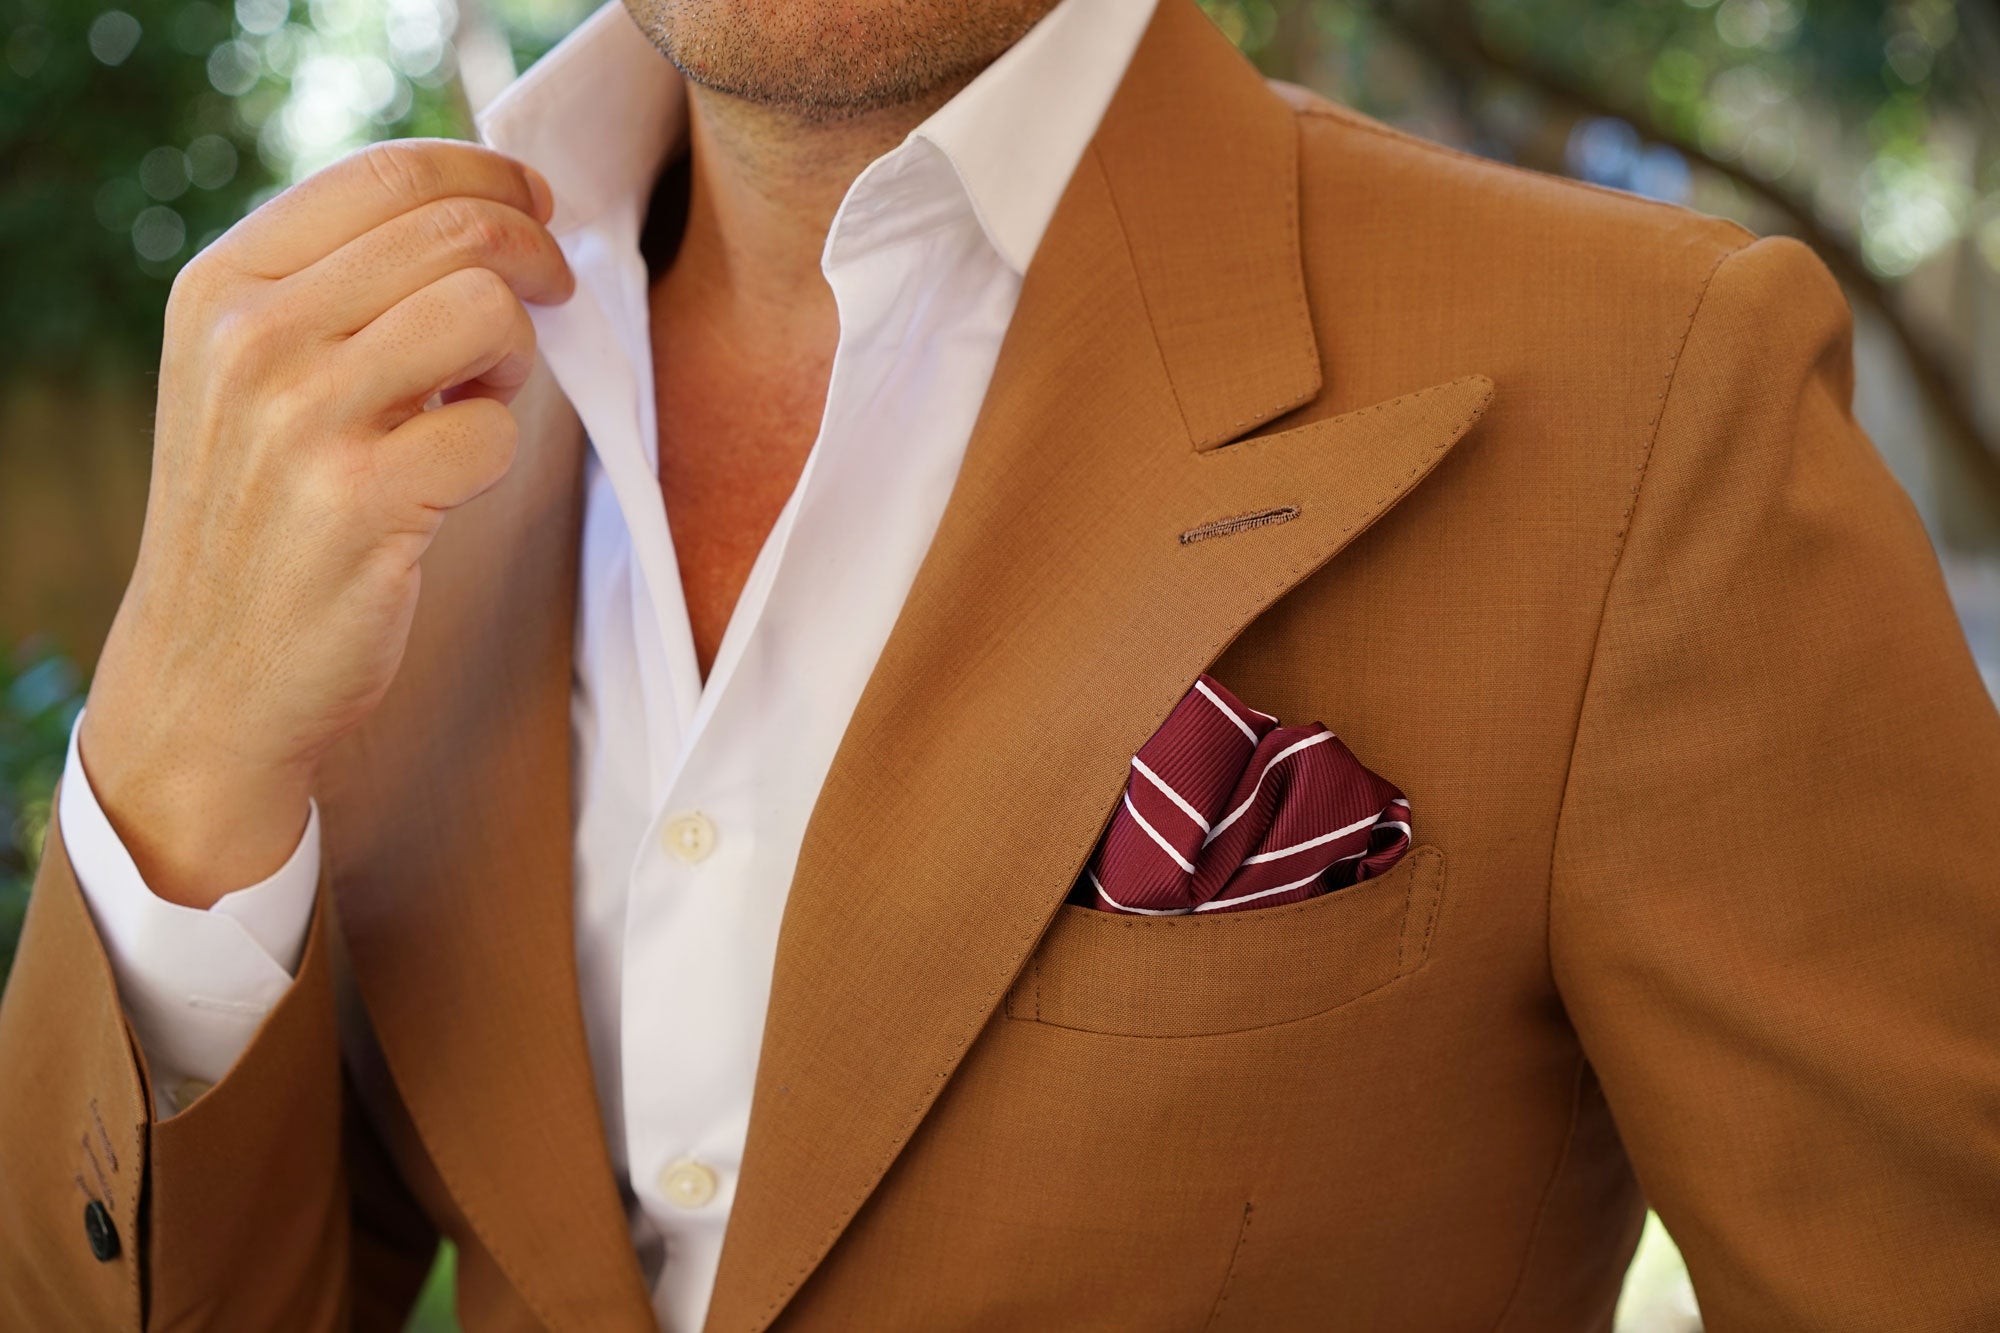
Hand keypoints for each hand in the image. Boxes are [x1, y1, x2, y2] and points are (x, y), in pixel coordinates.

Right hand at [77, 139, 574, 907]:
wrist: (213, 672)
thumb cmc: (263, 511)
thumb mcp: (251, 372)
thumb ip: (338, 285)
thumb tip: (484, 211)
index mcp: (224, 284)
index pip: (386, 174)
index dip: (491, 176)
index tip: (539, 205)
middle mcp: (251, 337)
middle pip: (456, 232)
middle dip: (534, 256)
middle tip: (553, 294)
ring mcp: (301, 419)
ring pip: (485, 312)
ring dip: (514, 356)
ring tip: (478, 397)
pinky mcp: (360, 502)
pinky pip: (493, 431)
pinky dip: (495, 452)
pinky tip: (452, 477)